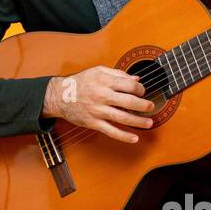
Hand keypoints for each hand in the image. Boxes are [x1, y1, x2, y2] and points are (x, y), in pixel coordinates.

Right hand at [41, 66, 155, 143]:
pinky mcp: (93, 122)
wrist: (59, 95)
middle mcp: (102, 95)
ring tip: (149, 123)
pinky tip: (134, 138)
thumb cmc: (80, 82)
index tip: (142, 92)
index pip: (130, 85)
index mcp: (104, 80)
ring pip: (123, 118)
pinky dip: (124, 136)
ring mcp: (98, 110)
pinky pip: (111, 131)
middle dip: (144, 106)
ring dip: (139, 122)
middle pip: (129, 102)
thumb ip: (118, 74)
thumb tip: (136, 79)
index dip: (140, 89)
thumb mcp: (98, 71)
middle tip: (151, 107)